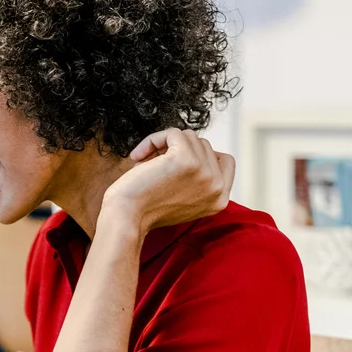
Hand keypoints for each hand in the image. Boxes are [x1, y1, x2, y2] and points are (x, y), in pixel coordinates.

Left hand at [104, 128, 234, 232]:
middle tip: (152, 164)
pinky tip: (138, 156)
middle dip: (176, 149)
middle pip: (203, 145)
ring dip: (162, 145)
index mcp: (219, 200)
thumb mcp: (182, 200)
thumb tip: (194, 150)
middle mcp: (217, 187)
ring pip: (188, 137)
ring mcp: (205, 172)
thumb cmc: (144, 210)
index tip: (175, 162)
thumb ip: (197, 182)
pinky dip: (153, 139)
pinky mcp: (186, 159)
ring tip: (144, 163)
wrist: (126, 218)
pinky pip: (173, 133)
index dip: (200, 155)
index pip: (225, 161)